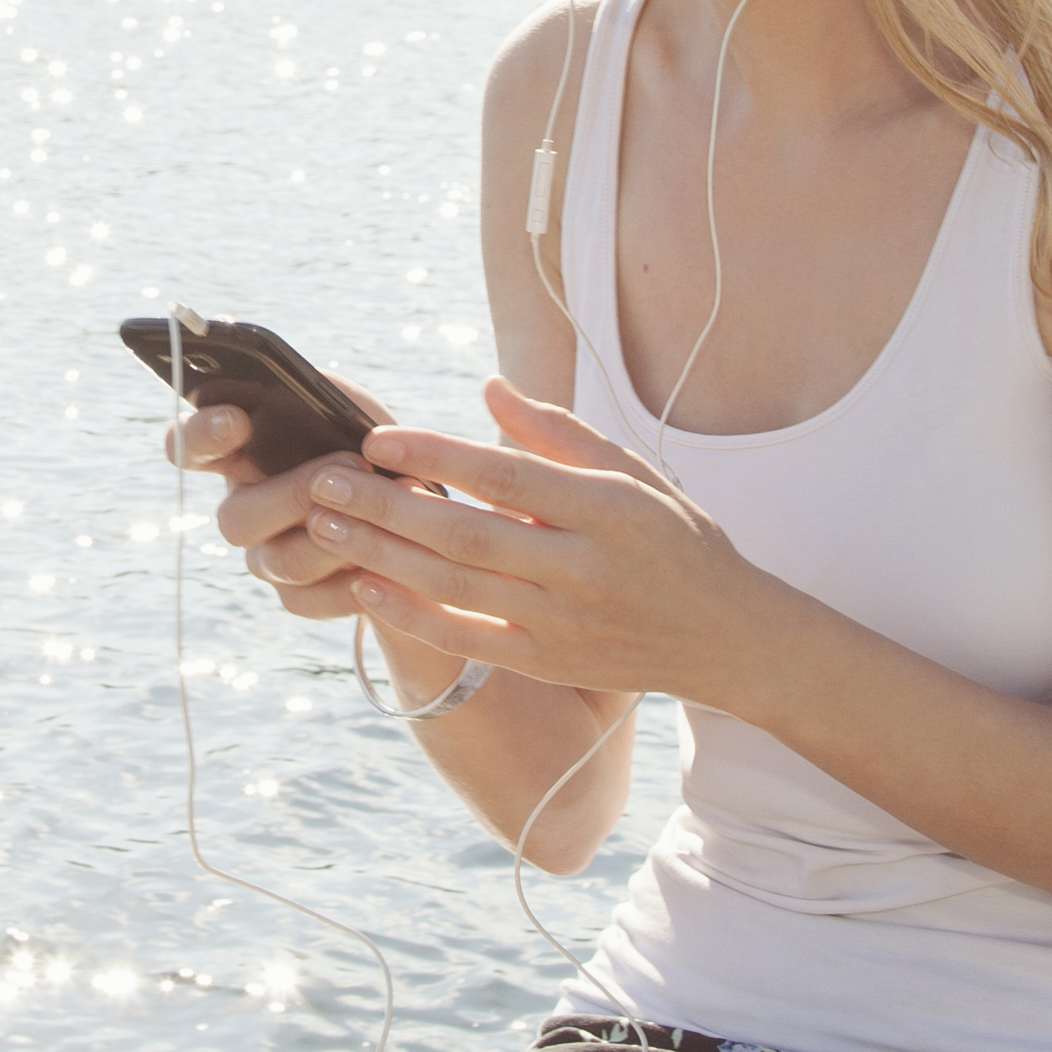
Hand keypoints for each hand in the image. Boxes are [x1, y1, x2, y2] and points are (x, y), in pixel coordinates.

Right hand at [166, 401, 393, 626]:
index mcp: (236, 455)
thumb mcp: (348, 407)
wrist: (412, 506)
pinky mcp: (296, 596)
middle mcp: (241, 510)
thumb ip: (321, 396)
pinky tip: (378, 571)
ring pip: (278, 563)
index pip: (187, 446)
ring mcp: (264, 557)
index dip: (201, 436)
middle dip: (294, 494)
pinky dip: (346, 587)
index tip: (237, 421)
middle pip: (235, 519)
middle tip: (354, 465)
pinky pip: (305, 601)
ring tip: (383, 514)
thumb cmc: (369, 444)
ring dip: (333, 539)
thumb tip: (309, 396)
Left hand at [300, 381, 785, 706]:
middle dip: (387, 506)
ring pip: (456, 586)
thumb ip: (558, 432)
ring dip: (383, 554)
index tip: (375, 438)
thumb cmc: (677, 541)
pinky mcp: (550, 663)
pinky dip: (413, 617)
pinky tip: (366, 589)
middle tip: (323, 481)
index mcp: (607, 508)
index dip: (434, 455)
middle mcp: (583, 566)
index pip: (503, 474)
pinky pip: (468, 640)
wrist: (728, 638)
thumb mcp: (634, 473)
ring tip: (325, 527)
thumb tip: (488, 389)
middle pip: (467, 533)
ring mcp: (564, 621)